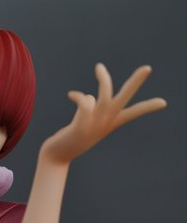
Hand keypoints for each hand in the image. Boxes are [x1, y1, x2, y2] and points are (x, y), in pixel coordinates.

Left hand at [42, 63, 166, 163]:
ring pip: (105, 95)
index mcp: (111, 123)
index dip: (148, 107)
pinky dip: (79, 96)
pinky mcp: (81, 126)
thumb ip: (92, 106)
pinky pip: (85, 103)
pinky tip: (70, 95)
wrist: (58, 156)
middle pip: (125, 99)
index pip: (133, 113)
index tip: (164, 102)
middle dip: (136, 82)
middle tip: (147, 68)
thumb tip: (92, 97)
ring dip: (103, 79)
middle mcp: (105, 123)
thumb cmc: (73, 136)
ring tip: (99, 67)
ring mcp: (94, 125)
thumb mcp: (86, 120)